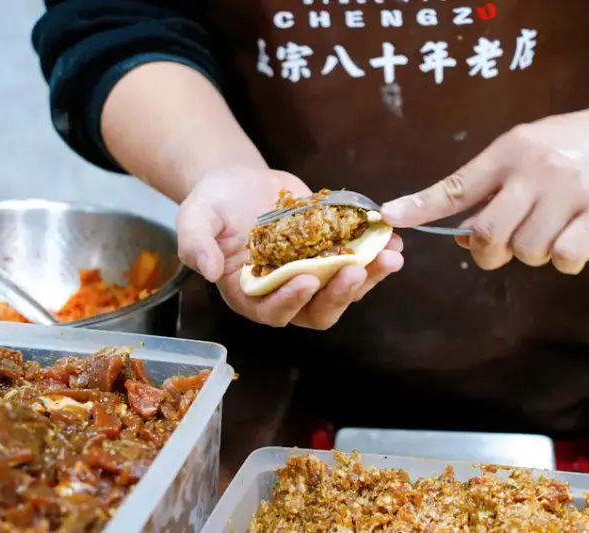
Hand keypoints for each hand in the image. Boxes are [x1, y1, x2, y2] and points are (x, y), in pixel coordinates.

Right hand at [176, 166, 403, 328]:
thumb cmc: (212, 202)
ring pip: (343, 290)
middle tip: (357, 270)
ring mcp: (311, 274)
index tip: (308, 279)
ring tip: (390, 256)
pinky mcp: (330, 254)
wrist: (239, 181)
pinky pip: (357, 261)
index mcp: (249, 293)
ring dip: (369, 278)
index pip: (272, 311)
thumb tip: (208, 271)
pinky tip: (393, 239)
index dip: (290, 301)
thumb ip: (195, 244)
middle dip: (340, 294)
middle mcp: (283, 292)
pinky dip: (376, 254)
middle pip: (317, 310)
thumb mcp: (194, 216)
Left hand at [381, 91, 588, 273]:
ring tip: (554, 228)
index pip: (455, 186)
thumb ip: (493, 189)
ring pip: (526, 250)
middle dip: (487, 250)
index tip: (389, 216)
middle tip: (502, 247)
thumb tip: (458, 235)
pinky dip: (564, 260)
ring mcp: (570, 193)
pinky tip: (576, 239)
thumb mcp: (527, 150)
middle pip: (486, 233)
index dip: (420, 205)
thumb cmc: (574, 146)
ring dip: (533, 252)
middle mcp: (535, 171)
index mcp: (509, 153)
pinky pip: (564, 259)